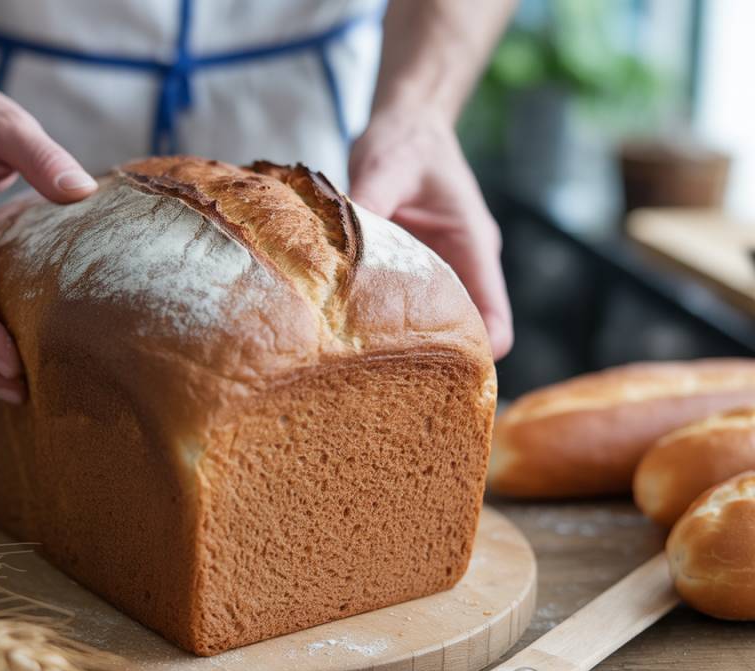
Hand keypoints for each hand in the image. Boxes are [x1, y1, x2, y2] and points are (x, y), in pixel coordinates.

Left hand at [348, 107, 512, 358]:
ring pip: (435, 323)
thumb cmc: (405, 140)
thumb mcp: (385, 166)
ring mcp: (439, 269)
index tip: (446, 380)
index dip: (479, 354)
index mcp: (473, 245)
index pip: (494, 317)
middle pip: (466, 331)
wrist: (405, 123)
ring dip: (411, 344)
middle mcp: (462, 264)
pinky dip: (387, 322)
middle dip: (438, 361)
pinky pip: (408, 306)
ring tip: (371, 369)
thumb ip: (367, 203)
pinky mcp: (413, 269)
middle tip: (394, 385)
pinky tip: (353, 335)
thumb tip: (338, 245)